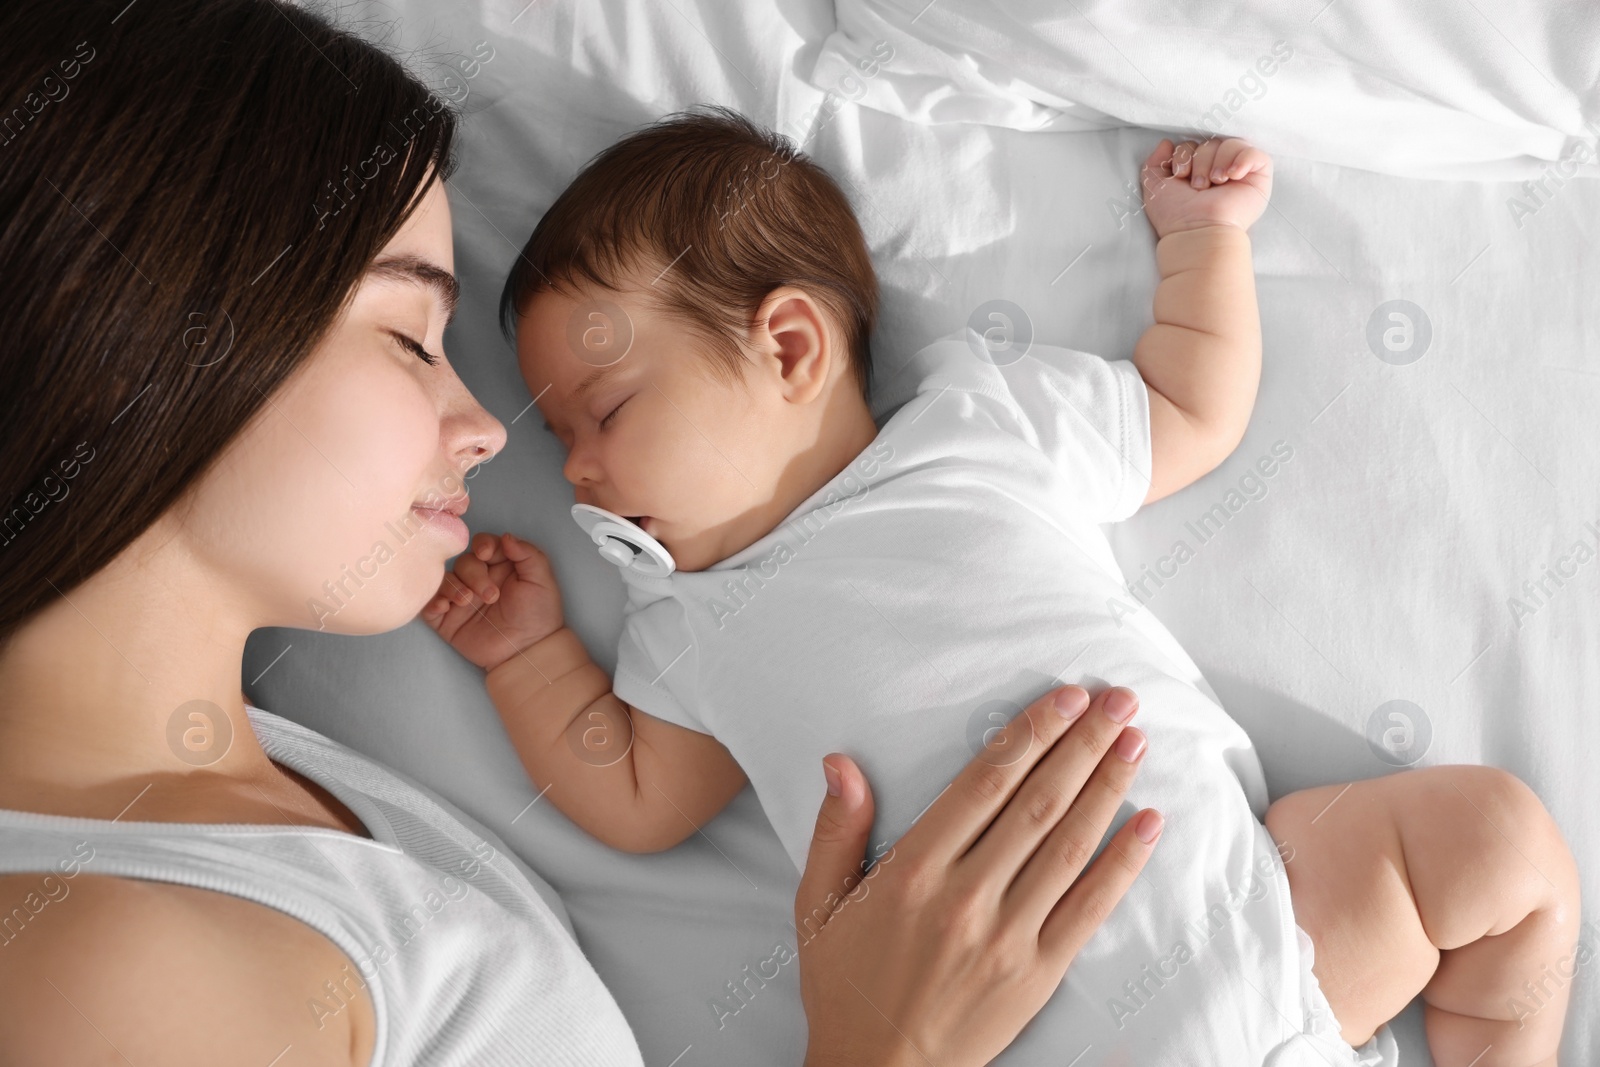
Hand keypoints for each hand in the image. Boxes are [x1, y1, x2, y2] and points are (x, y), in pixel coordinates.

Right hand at [419, 531, 564, 670]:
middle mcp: (478, 579)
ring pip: (445, 580)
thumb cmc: (538, 615)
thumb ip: (527, 554)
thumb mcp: (541, 580)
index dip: (482, 545)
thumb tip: (506, 536)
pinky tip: (444, 607)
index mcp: (500, 566)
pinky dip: (432, 602)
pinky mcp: (448, 620)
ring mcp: (462, 599)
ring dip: (453, 587)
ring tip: (467, 601)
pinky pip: (430, 606)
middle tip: (491, 595)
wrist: (528, 651)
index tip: (486, 554)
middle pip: (464, 562)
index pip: (483, 545)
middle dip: (474, 574)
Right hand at [795, 685, 1160, 1066]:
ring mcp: (1007, 938)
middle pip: (1037, 803)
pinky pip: (1089, 908)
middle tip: (1118, 700)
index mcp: (912, 872)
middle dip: (1083, 745)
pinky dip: (1123, 863)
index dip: (1030, 735)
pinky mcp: (1038, 973)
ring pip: (1069, 846)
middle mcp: (964, 898)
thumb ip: (836, 829)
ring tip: (1136, 742)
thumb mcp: (819, 904)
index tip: (1065, 698)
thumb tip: (841, 761)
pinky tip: (1148, 823)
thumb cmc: (846, 984)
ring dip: (1107, 787)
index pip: (984, 784)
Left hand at [1141, 136, 1272, 237]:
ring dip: (1218, 162)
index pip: (1193, 144)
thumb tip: (1166, 143)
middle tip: (1199, 187)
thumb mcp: (1154, 186)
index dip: (1184, 155)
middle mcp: (1218, 170)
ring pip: (1231, 144)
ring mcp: (1239, 174)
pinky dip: (1243, 159)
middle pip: (1211, 142)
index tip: (1180, 176)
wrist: (1197, 231)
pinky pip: (1256, 154)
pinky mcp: (1258, 178)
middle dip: (1200, 162)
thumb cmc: (1175, 215)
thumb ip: (1154, 163)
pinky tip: (1233, 175)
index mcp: (1197, 171)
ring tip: (1215, 183)